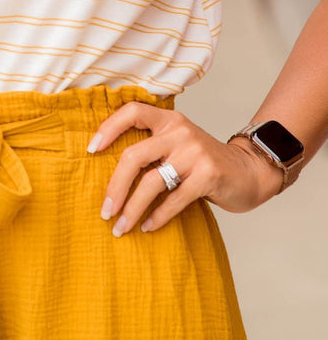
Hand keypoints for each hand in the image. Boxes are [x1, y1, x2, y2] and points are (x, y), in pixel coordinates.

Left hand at [87, 103, 283, 236]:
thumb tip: (108, 173)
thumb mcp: (177, 144)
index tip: (91, 150)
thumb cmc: (203, 162)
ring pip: (151, 181)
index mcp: (168, 120)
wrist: (248, 171)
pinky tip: (148, 227)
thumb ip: (152, 148)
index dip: (108, 128)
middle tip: (104, 211)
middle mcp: (179, 131)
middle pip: (134, 156)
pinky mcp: (208, 174)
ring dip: (132, 208)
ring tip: (121, 227)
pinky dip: (158, 216)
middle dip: (115, 187)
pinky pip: (174, 199)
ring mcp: (194, 152)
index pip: (132, 111)